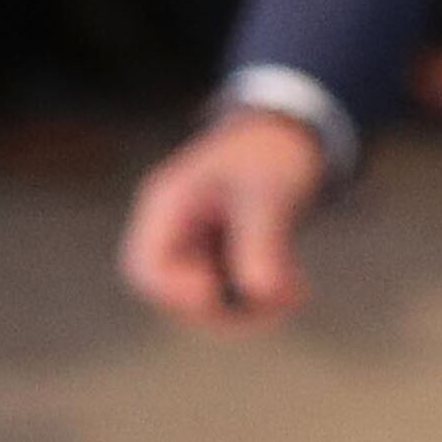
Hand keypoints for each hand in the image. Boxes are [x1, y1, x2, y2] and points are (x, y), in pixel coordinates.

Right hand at [118, 107, 328, 332]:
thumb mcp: (268, 193)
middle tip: (275, 303)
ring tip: (293, 293)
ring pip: (207, 301)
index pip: (145, 268)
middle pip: (174, 293)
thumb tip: (260, 294)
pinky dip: (263, 298)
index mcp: (167, 204)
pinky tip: (297, 289)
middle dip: (223, 308)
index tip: (219, 296)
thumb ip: (261, 242)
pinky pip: (233, 293)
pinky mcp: (223, 256)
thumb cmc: (272, 153)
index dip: (175, 294)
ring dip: (249, 308)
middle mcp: (174, 228)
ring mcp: (197, 244)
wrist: (292, 134)